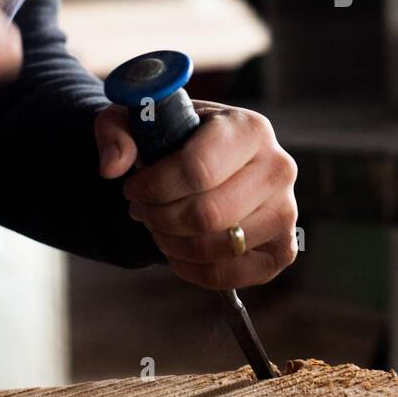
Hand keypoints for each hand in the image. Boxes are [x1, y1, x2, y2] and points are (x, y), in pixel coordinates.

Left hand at [95, 101, 298, 288]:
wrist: (208, 161)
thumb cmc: (176, 139)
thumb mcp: (140, 121)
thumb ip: (116, 132)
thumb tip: (112, 168)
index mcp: (249, 128)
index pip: (199, 169)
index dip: (155, 188)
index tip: (132, 189)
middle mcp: (278, 167)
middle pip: (208, 214)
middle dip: (161, 219)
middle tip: (142, 211)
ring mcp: (286, 211)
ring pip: (219, 246)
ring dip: (175, 245)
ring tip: (160, 228)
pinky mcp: (282, 248)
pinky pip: (235, 275)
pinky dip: (197, 272)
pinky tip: (178, 254)